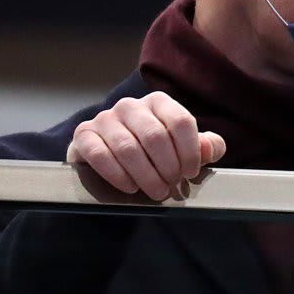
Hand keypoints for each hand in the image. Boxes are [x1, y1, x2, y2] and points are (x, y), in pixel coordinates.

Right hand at [65, 92, 225, 200]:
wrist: (111, 155)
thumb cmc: (155, 151)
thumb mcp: (185, 147)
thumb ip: (206, 146)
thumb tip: (209, 148)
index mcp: (159, 102)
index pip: (180, 121)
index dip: (190, 151)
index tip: (190, 172)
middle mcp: (131, 106)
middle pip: (155, 136)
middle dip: (168, 167)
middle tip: (172, 186)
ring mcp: (105, 118)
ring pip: (128, 148)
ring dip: (146, 175)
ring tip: (156, 191)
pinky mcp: (84, 135)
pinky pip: (100, 154)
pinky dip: (118, 175)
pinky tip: (130, 187)